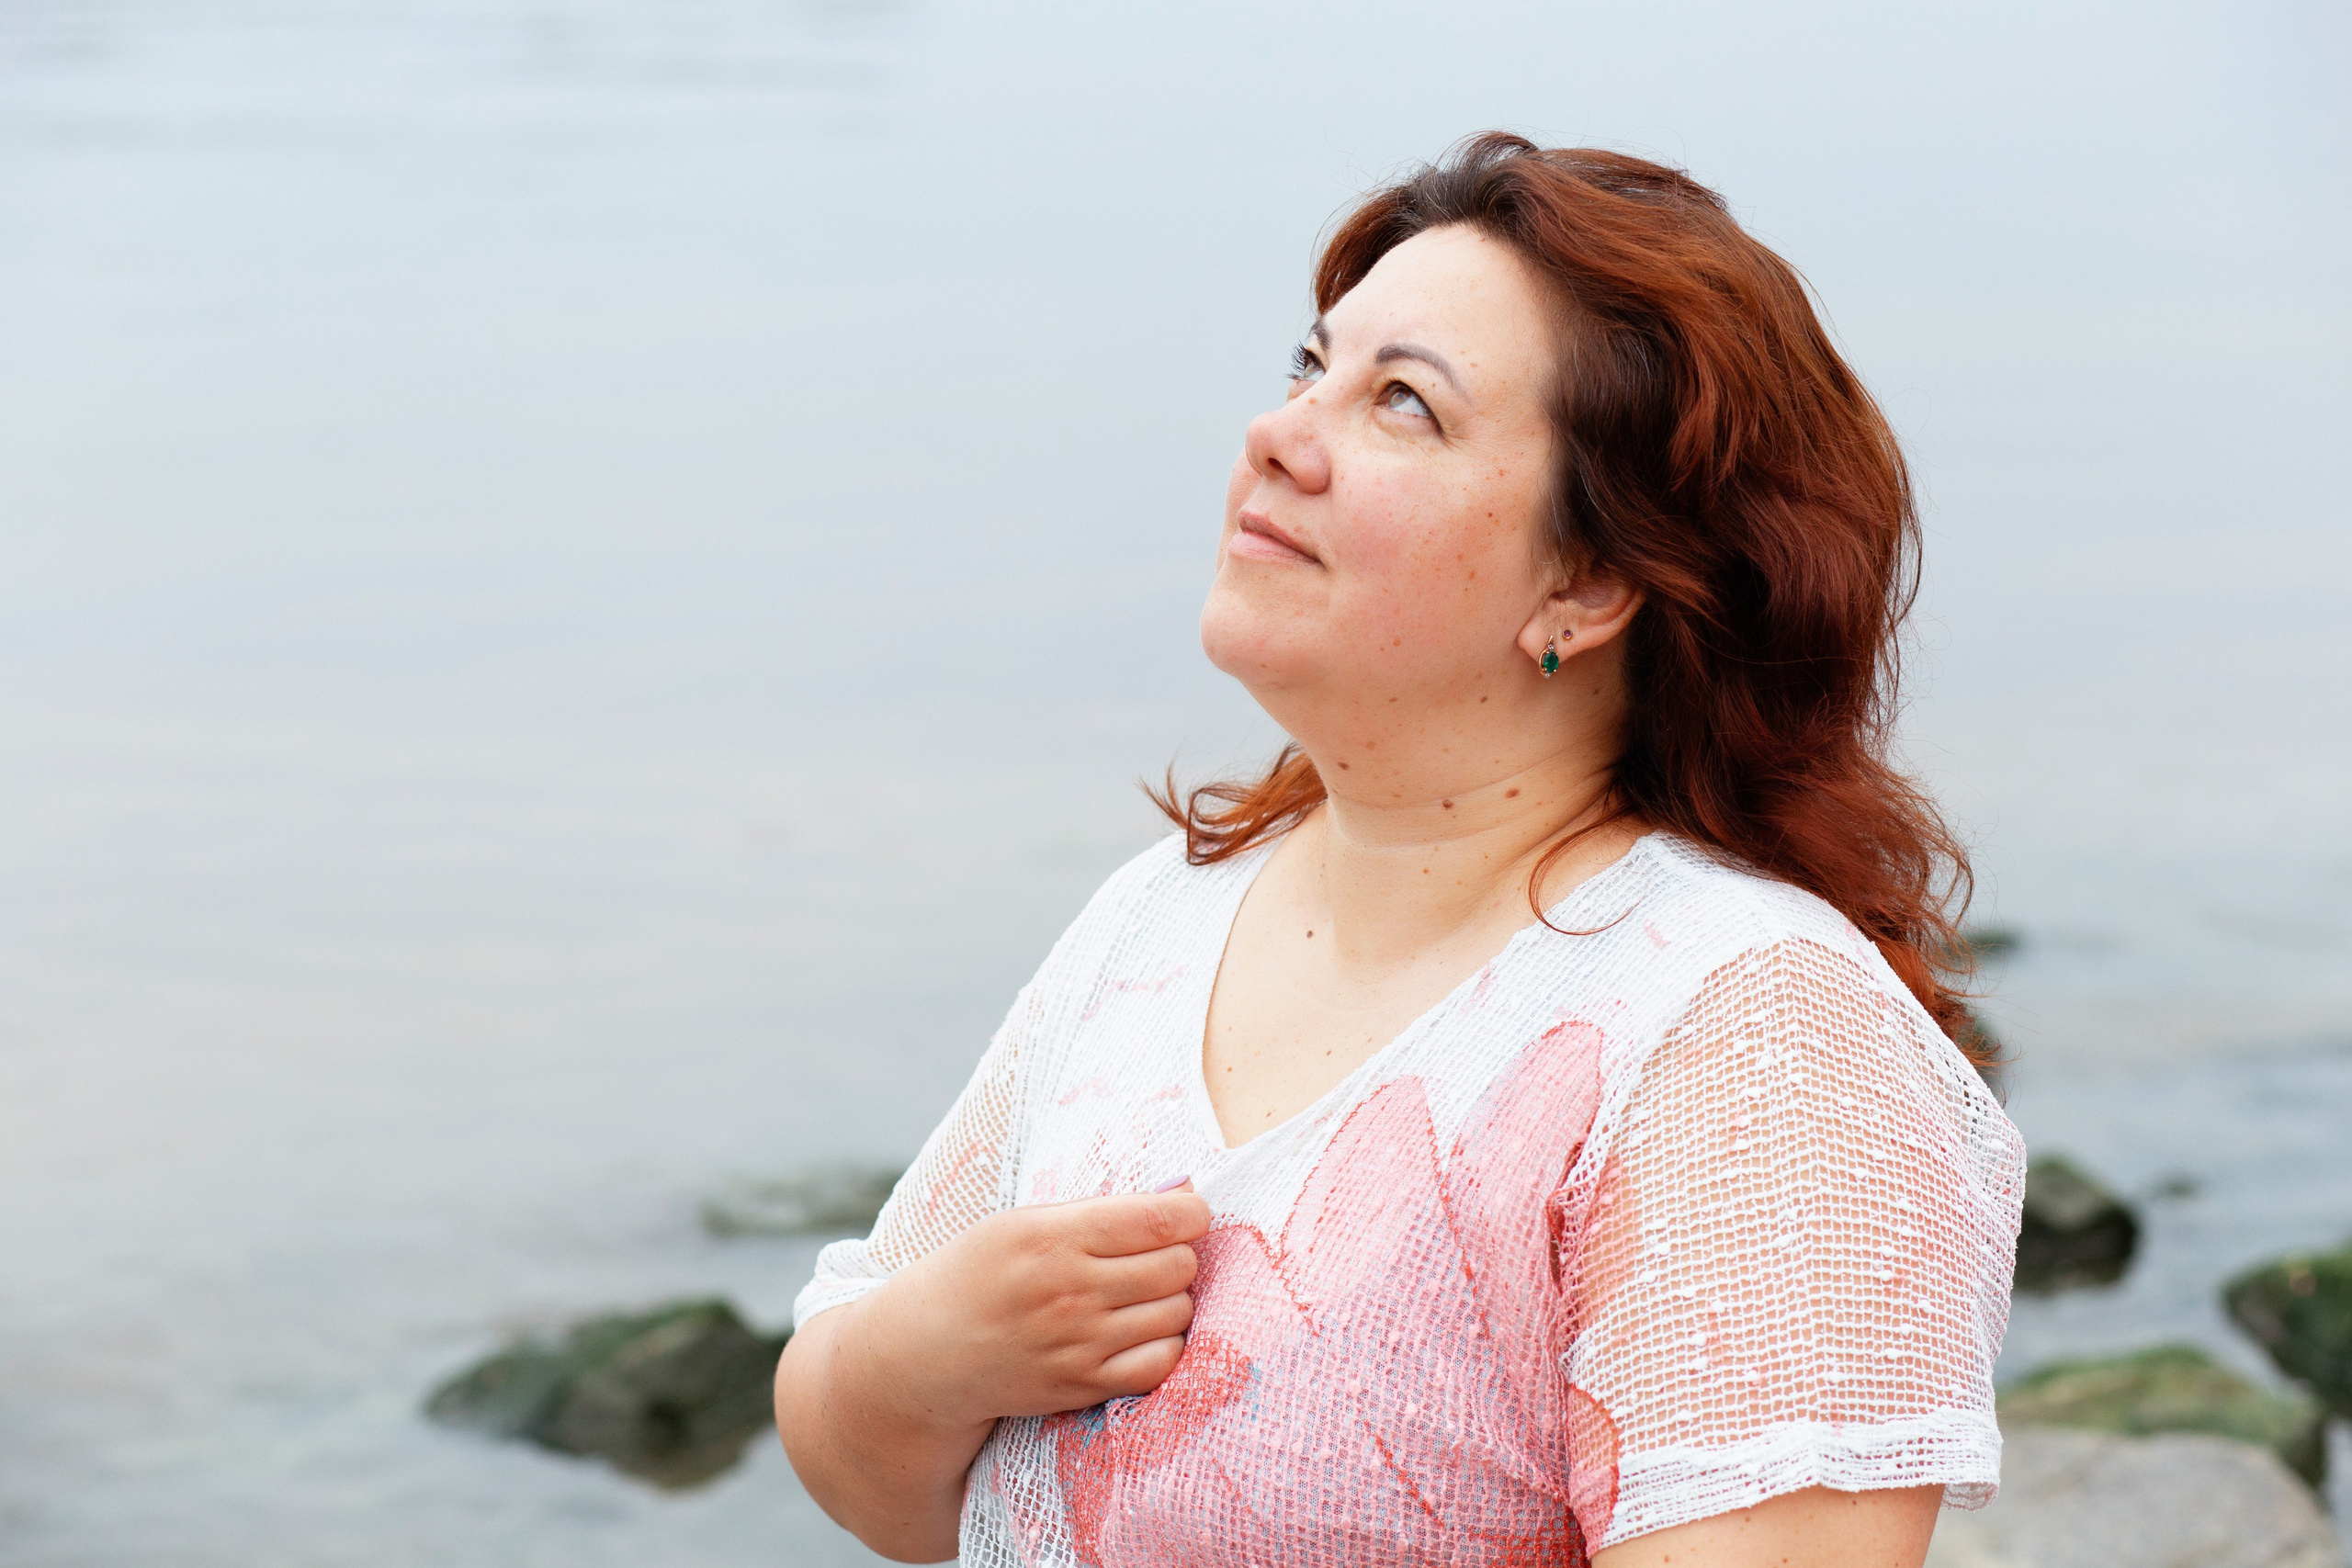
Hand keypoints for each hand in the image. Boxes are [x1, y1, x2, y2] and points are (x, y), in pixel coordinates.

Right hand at [850, 1183, 1211, 1437]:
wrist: (928, 1351)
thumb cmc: (979, 1273)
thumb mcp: (1023, 1222)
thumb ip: (1098, 1211)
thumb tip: (1182, 1194)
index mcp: (1053, 1237)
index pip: (1158, 1219)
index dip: (1191, 1212)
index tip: (1190, 1213)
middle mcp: (1069, 1290)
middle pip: (1177, 1266)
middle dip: (1179, 1255)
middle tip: (1160, 1254)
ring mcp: (1078, 1343)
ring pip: (1176, 1313)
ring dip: (1173, 1299)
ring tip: (1146, 1292)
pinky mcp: (1082, 1385)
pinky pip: (1161, 1362)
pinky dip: (1165, 1343)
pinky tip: (1143, 1330)